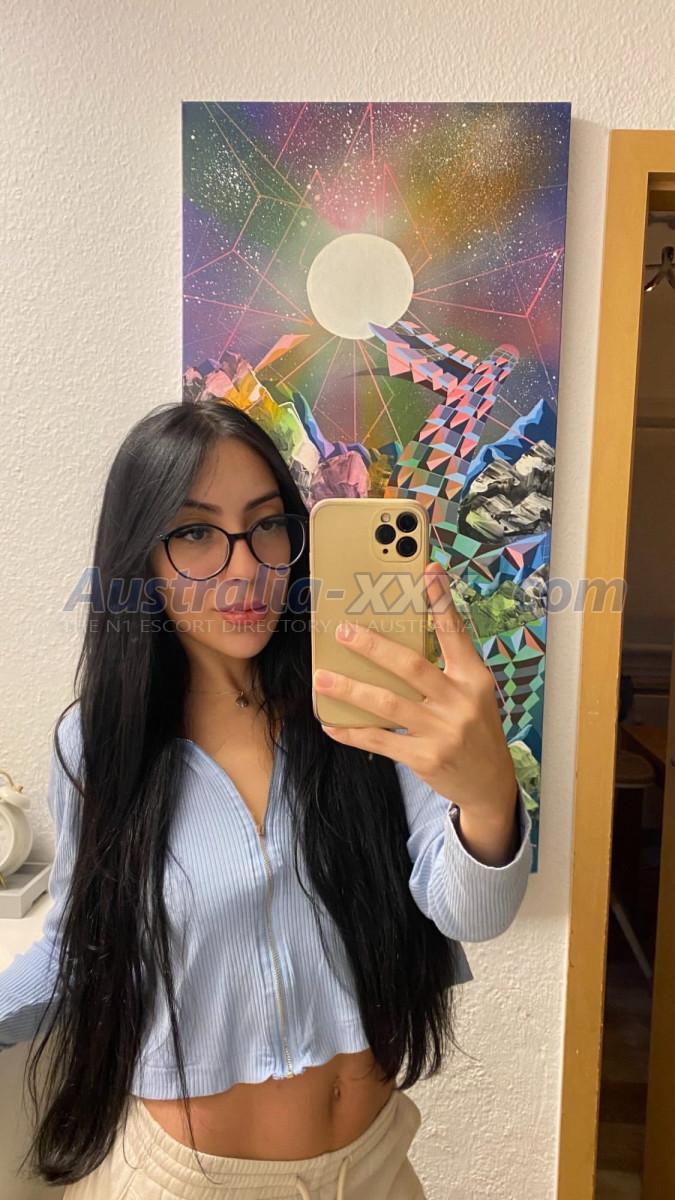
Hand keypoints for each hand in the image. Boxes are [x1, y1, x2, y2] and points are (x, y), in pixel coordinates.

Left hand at [313, 561, 517, 826]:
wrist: (490, 782)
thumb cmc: (475, 728)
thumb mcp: (472, 693)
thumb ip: (445, 667)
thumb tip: (399, 641)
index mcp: (473, 678)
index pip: (455, 634)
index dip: (441, 602)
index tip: (429, 572)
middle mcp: (459, 702)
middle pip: (410, 666)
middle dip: (373, 647)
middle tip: (343, 633)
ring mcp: (442, 731)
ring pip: (387, 703)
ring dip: (350, 689)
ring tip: (323, 678)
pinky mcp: (424, 757)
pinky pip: (380, 740)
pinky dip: (352, 731)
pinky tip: (331, 722)